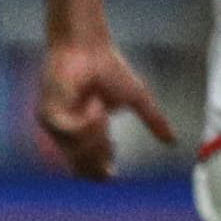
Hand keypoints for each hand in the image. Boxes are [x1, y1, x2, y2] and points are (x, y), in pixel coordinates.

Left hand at [36, 37, 173, 182]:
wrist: (86, 46)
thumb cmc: (108, 68)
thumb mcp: (137, 98)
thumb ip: (154, 121)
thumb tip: (173, 141)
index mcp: (84, 133)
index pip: (88, 167)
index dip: (100, 172)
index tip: (112, 173)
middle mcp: (66, 133)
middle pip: (82, 165)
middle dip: (100, 153)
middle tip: (108, 127)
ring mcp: (54, 126)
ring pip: (78, 150)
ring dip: (97, 131)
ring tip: (97, 103)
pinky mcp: (47, 115)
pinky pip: (72, 133)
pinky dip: (88, 122)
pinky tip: (93, 104)